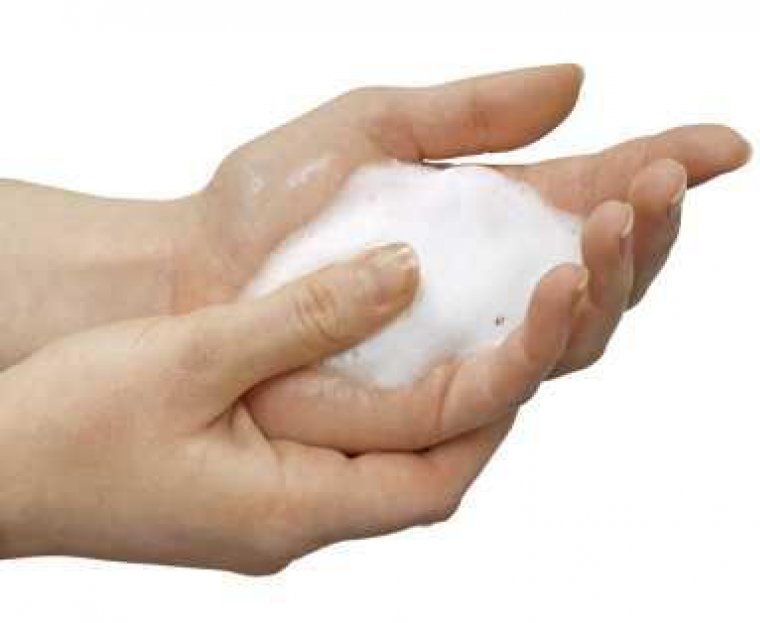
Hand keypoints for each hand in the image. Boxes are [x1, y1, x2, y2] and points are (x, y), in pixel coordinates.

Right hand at [0, 244, 582, 572]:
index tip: (525, 345)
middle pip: (418, 477)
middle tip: (507, 334)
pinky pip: (336, 454)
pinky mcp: (247, 487)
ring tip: (461, 337)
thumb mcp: (192, 354)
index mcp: (286, 510)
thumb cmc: (65, 426)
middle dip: (473, 410)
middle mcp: (290, 524)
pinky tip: (376, 357)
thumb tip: (404, 275)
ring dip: (425, 408)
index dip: (490, 415)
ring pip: (381, 467)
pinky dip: (371, 408)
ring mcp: (269, 510)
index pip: (433, 481)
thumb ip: (304, 316)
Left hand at [182, 65, 747, 451]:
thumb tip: (577, 83)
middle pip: (607, 270)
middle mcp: (496, 286)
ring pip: (580, 329)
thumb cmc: (271, 204)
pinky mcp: (437, 395)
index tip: (724, 145)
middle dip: (649, 226)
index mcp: (491, 219)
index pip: (593, 196)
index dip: (662, 169)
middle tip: (659, 178)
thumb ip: (471, 111)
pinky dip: (552, 333)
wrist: (197, 271)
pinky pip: (515, 375)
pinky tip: (567, 282)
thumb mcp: (372, 127)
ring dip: (618, 276)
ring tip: (618, 220)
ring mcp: (471, 341)